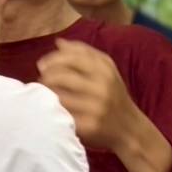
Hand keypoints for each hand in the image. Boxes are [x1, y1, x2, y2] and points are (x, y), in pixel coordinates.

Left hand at [37, 39, 171, 171]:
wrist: (130, 128)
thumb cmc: (114, 95)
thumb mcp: (106, 70)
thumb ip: (84, 53)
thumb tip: (59, 42)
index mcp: (105, 69)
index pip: (72, 57)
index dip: (52, 59)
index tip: (42, 64)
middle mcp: (102, 86)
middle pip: (62, 76)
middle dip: (46, 77)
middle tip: (41, 80)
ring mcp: (96, 107)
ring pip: (60, 96)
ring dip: (46, 94)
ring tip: (43, 93)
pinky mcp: (90, 125)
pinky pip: (64, 114)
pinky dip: (54, 110)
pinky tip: (52, 108)